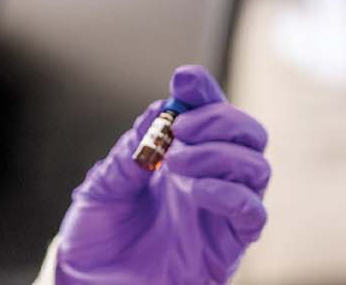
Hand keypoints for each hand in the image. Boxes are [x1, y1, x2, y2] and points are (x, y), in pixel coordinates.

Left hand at [54, 65, 269, 284]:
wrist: (88, 282)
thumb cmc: (96, 235)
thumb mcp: (102, 185)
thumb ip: (132, 150)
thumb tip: (159, 110)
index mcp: (181, 156)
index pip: (208, 113)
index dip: (203, 91)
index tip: (184, 79)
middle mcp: (209, 179)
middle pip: (248, 133)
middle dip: (221, 118)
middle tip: (181, 129)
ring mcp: (221, 212)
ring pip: (257, 166)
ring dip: (220, 153)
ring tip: (176, 162)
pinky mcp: (227, 247)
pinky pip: (253, 213)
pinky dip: (231, 194)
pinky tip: (196, 190)